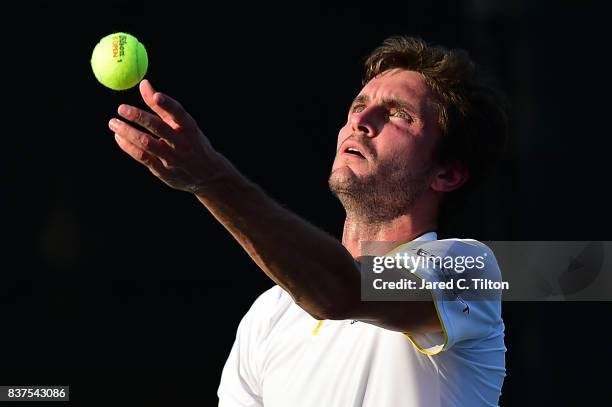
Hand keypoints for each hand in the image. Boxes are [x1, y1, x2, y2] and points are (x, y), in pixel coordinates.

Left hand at [109, 79, 219, 193]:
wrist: (207, 175)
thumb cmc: (192, 142)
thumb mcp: (182, 125)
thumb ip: (162, 106)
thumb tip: (143, 83)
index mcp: (190, 129)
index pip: (179, 114)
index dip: (168, 104)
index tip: (155, 95)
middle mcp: (183, 144)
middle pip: (159, 128)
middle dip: (139, 117)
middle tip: (121, 108)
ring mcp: (173, 159)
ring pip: (147, 144)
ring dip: (128, 132)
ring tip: (113, 122)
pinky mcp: (164, 171)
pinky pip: (143, 157)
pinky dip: (129, 146)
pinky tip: (119, 137)